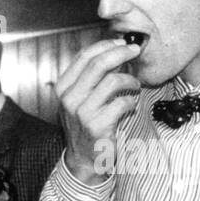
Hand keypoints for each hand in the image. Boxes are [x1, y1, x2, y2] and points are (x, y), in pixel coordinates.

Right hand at [55, 37, 142, 182]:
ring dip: (130, 80)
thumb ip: (91, 76)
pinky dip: (132, 102)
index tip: (123, 43)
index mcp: (63, 87)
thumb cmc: (86, 124)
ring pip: (113, 81)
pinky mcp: (97, 125)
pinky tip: (131, 106)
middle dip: (122, 53)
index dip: (107, 45)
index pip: (85, 56)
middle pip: (99, 64)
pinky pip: (123, 103)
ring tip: (135, 86)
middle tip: (135, 51)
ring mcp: (82, 112)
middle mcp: (69, 98)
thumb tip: (114, 50)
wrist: (83, 157)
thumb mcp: (80, 98)